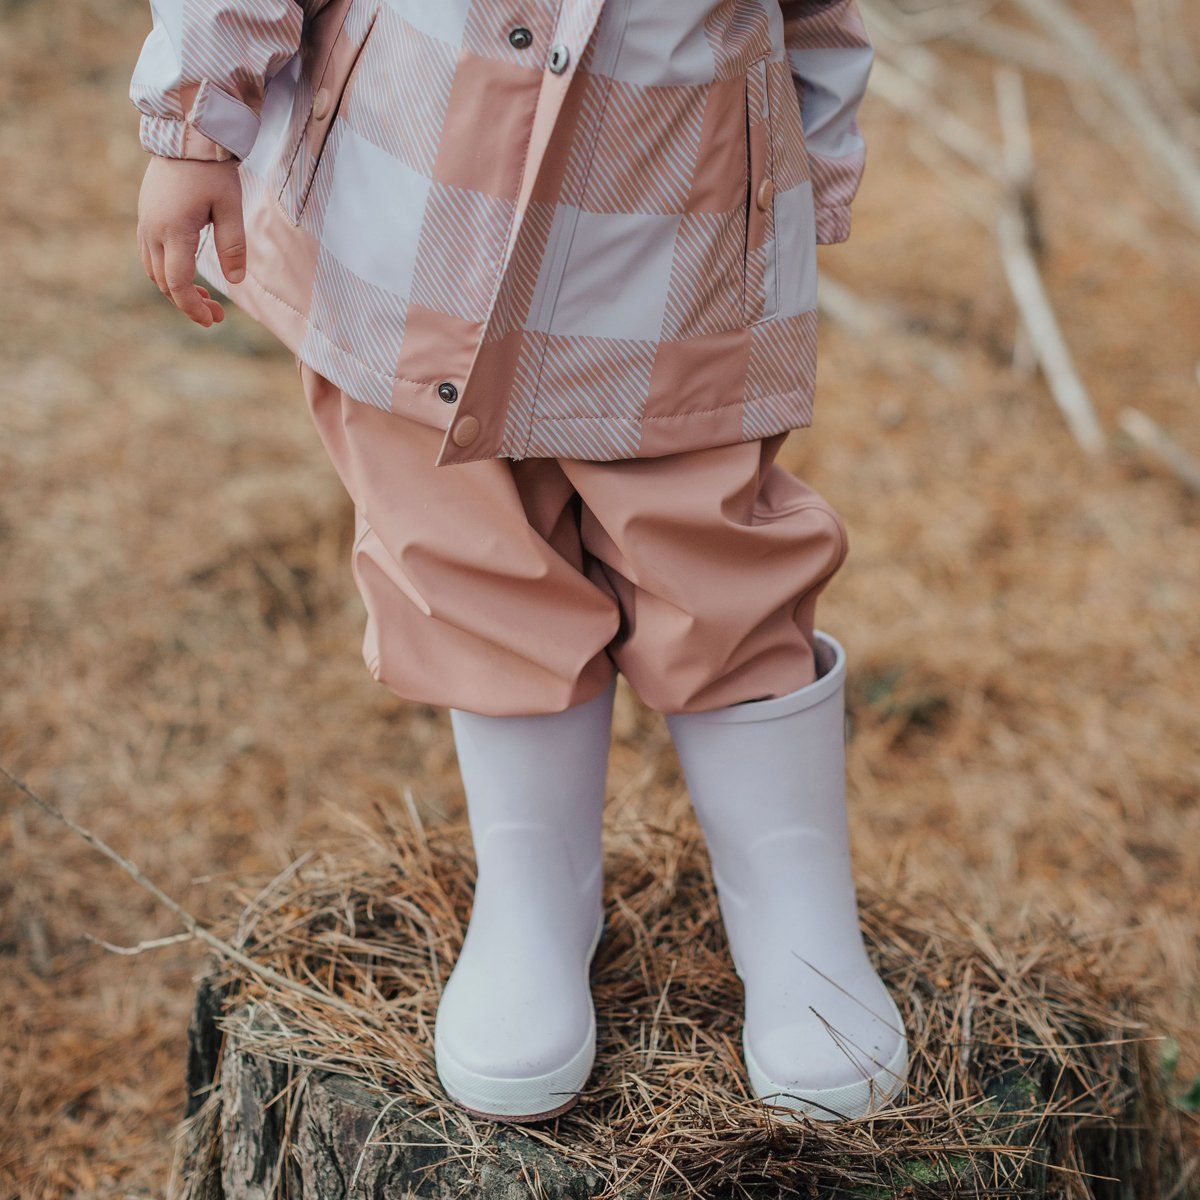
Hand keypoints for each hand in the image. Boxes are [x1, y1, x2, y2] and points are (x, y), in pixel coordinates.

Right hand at [137, 157, 245, 327]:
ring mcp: (145, 223)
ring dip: (177, 290)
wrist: (185, 136)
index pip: (178, 283)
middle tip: (218, 315)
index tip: (212, 320)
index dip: (193, 307)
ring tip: (206, 299)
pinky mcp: (146, 217)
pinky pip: (150, 256)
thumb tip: (235, 281)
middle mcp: (152, 230)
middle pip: (163, 283)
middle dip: (189, 303)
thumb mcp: (230, 207)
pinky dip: (168, 273)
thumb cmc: (211, 171)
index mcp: (173, 230)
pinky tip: (189, 275)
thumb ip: (233, 245)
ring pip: (154, 271)